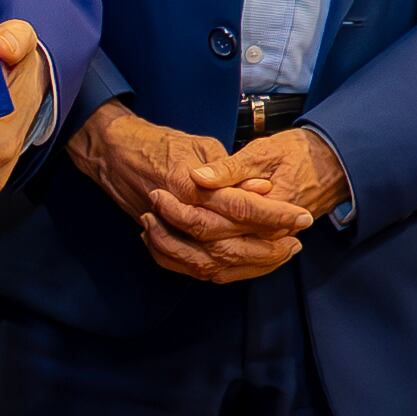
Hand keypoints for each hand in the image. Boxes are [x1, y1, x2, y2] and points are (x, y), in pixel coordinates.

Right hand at [71, 99, 308, 282]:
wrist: (114, 153)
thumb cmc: (161, 143)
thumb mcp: (202, 144)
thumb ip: (233, 171)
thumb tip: (264, 189)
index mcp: (190, 185)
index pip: (242, 208)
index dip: (276, 216)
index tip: (302, 218)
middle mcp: (178, 212)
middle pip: (228, 245)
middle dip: (268, 248)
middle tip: (296, 243)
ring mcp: (165, 231)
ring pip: (210, 264)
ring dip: (248, 264)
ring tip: (277, 256)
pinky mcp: (160, 241)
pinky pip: (189, 268)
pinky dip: (219, 272)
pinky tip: (243, 266)